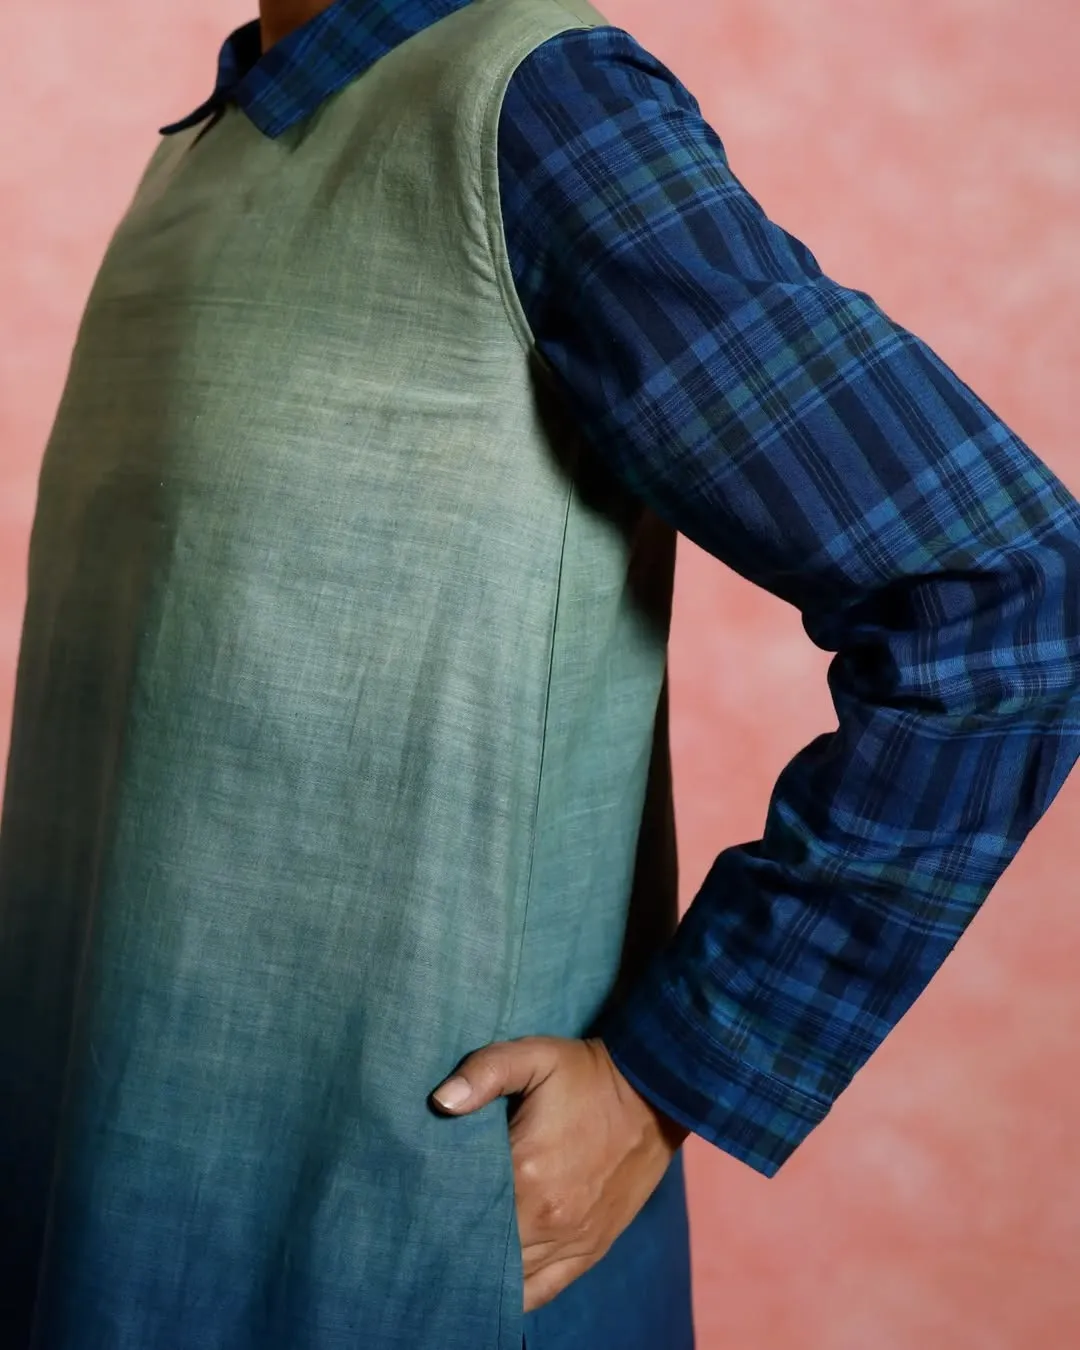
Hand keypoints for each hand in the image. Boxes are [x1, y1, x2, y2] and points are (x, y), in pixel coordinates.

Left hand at [430, 1035, 689, 1312]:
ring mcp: (571, 1240)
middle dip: (456, 1242)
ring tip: (457, 1256)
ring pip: (511, 1279)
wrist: (653, 1094)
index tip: (417, 1203)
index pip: (463, 1209)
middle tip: (428, 1234)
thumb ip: (485, 1071)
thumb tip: (441, 1101)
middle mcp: (547, 1218)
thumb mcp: (535, 1055)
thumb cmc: (586, 1075)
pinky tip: (496, 1284)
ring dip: (484, 1268)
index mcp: (526, 1171)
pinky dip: (517, 1293)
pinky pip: (543, 1291)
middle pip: (483, 1249)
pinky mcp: (591, 1249)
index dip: (437, 1210)